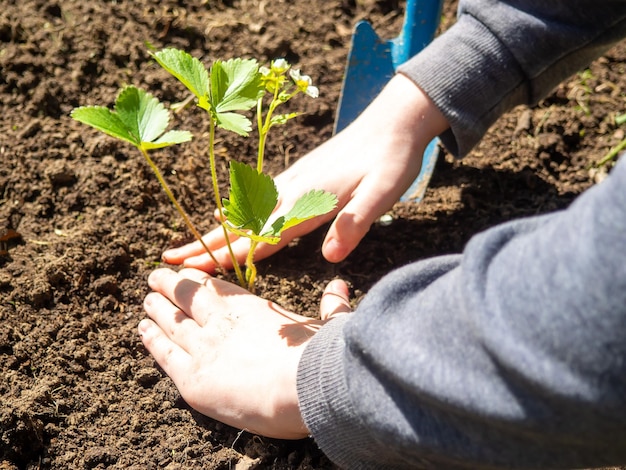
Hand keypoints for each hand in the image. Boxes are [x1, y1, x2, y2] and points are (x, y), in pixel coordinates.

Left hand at [138, 268, 351, 438]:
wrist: (306, 387)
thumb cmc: (321, 356)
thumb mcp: (329, 326)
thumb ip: (332, 305)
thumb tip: (339, 286)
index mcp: (253, 309)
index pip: (218, 287)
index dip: (199, 278)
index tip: (188, 270)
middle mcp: (223, 323)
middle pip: (187, 298)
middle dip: (170, 284)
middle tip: (155, 276)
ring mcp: (204, 349)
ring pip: (171, 322)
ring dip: (157, 308)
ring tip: (146, 300)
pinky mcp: (193, 379)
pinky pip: (164, 354)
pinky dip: (151, 339)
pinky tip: (142, 329)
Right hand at [163, 74, 448, 270]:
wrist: (393, 121)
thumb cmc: (391, 160)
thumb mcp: (382, 193)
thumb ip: (354, 224)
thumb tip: (329, 258)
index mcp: (306, 200)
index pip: (259, 236)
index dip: (226, 256)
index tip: (192, 270)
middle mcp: (291, 191)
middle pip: (240, 224)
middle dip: (204, 244)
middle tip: (169, 260)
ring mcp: (291, 182)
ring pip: (244, 213)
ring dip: (214, 231)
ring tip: (189, 246)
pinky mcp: (298, 176)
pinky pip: (257, 200)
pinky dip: (235, 213)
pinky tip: (223, 213)